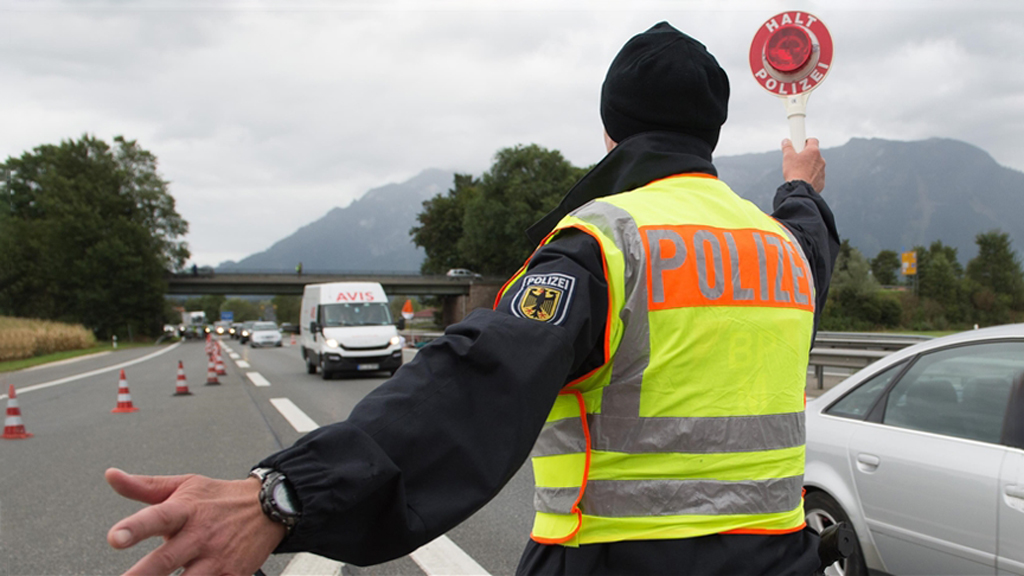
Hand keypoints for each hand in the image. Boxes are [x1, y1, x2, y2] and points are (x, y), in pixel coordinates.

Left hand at [105, 468, 285, 575]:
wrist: (269, 507)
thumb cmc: (219, 498)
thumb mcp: (185, 485)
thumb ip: (144, 486)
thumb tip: (111, 476)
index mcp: (185, 510)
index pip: (157, 517)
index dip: (134, 528)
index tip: (114, 538)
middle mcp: (200, 535)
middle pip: (165, 560)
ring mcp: (217, 558)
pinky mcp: (232, 575)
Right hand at [781, 137, 825, 192]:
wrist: (800, 190)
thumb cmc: (795, 172)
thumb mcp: (787, 157)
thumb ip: (787, 147)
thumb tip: (786, 141)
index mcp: (813, 151)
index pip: (813, 140)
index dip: (805, 142)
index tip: (799, 145)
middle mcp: (821, 160)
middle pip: (814, 154)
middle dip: (806, 156)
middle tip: (796, 161)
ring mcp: (822, 171)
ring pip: (815, 166)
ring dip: (808, 167)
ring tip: (798, 172)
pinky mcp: (822, 181)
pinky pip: (816, 176)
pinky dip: (811, 177)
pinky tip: (803, 180)